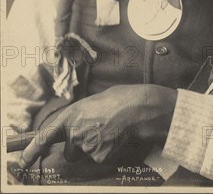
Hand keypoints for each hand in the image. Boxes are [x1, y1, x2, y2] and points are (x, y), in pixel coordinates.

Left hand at [19, 84, 176, 168]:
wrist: (141, 108)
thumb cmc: (122, 99)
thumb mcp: (96, 100)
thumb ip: (82, 114)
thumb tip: (78, 124)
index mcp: (72, 113)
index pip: (46, 135)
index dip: (32, 150)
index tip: (23, 162)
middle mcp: (76, 131)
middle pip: (71, 150)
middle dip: (81, 145)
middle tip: (99, 131)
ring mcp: (87, 145)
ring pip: (87, 155)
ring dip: (96, 147)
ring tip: (112, 131)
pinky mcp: (100, 156)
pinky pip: (101, 158)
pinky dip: (109, 151)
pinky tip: (118, 138)